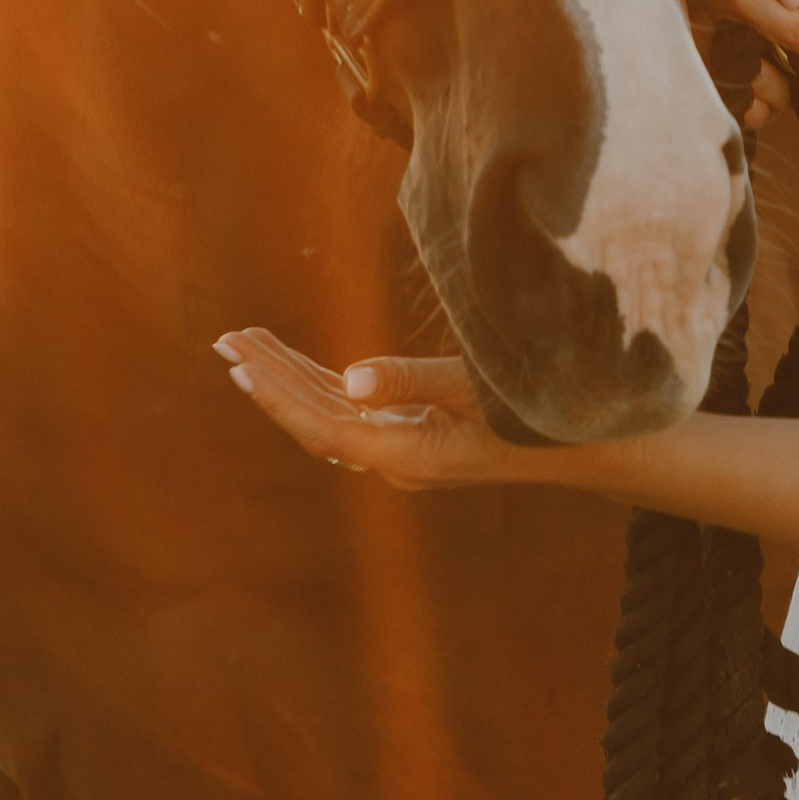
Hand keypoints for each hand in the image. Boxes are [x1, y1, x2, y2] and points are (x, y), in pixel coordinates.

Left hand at [213, 332, 521, 486]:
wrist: (574, 444)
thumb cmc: (530, 411)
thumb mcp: (474, 387)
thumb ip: (412, 382)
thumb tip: (350, 379)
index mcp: (407, 454)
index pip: (325, 428)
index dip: (279, 399)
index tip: (242, 367)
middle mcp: (394, 459)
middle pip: (316, 419)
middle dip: (270, 380)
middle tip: (224, 340)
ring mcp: (401, 448)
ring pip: (330, 413)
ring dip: (288, 377)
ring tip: (244, 342)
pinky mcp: (411, 434)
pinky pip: (351, 410)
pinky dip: (319, 383)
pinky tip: (293, 362)